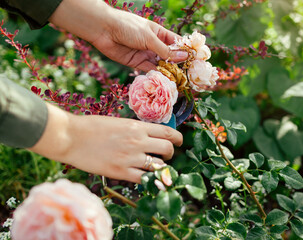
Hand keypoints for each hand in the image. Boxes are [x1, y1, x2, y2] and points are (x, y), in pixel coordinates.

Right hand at [29, 104, 182, 182]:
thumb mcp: (118, 122)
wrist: (71, 137)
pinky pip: (144, 179)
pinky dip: (149, 179)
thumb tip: (147, 136)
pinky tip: (146, 178)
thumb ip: (135, 130)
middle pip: (168, 149)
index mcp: (137, 127)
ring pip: (159, 166)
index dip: (178, 138)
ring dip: (161, 168)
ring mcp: (130, 158)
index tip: (179, 141)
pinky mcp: (121, 172)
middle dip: (171, 153)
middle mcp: (138, 141)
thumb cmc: (91, 126)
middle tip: (166, 156)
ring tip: (154, 168)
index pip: (167, 132)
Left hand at [49, 0, 187, 70]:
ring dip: (169, 71)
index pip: (176, 43)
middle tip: (190, 74)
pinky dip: (158, 75)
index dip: (186, 51)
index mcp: (159, 33)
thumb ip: (165, 50)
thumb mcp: (149, 38)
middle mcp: (154, 44)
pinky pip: (150, 70)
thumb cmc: (128, 27)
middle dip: (179, 64)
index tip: (197, 59)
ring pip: (161, 64)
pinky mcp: (137, 63)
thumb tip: (183, 57)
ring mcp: (146, 54)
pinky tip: (166, 80)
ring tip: (181, 80)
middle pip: (170, 56)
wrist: (104, 30)